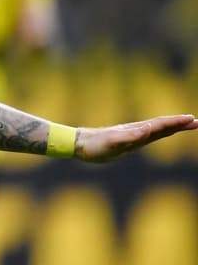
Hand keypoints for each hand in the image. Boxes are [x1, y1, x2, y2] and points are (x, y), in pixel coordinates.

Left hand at [75, 114, 197, 161]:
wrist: (79, 144)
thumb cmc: (95, 145)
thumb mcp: (112, 142)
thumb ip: (128, 137)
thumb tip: (145, 130)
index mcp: (136, 131)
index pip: (161, 126)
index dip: (176, 123)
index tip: (192, 120)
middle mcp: (137, 132)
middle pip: (162, 126)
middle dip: (179, 124)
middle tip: (197, 121)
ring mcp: (133, 135)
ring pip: (158, 129)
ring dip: (173, 126)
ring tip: (188, 124)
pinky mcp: (128, 141)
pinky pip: (149, 135)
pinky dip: (161, 131)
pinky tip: (164, 131)